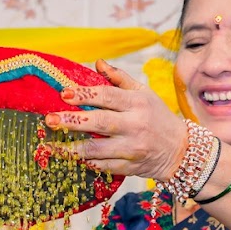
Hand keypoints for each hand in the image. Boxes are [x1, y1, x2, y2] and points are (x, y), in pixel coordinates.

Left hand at [46, 60, 189, 180]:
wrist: (180, 150)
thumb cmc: (158, 117)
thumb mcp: (144, 93)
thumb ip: (120, 79)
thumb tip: (97, 63)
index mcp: (138, 104)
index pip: (107, 96)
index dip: (84, 95)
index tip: (63, 94)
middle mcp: (135, 126)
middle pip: (99, 123)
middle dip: (72, 122)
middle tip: (50, 120)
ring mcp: (132, 149)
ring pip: (97, 149)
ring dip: (72, 148)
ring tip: (53, 145)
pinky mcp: (129, 167)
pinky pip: (103, 166)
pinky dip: (86, 162)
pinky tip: (72, 158)